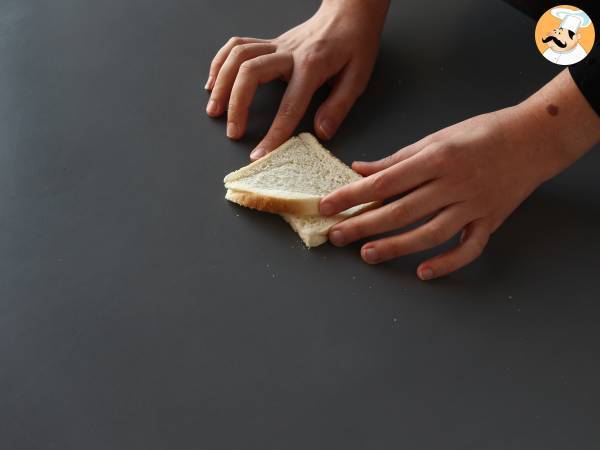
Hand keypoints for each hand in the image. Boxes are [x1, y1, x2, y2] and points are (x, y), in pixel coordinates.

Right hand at [205, 0, 388, 159]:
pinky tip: (213, 83)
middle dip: (237, 105)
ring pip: (238, 56)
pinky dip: (220, 63)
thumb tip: (321, 133)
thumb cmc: (355, 45)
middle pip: (251, 73)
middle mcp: (289, 53)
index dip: (274, 133)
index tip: (260, 154)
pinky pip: (237, 46)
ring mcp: (276, 45)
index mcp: (312, 66)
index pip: (290, 105)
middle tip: (233, 131)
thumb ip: (339, 105)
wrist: (348, 12)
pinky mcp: (269, 42)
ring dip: (221, 83)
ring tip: (214, 109)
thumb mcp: (358, 77)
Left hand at [319, 70, 599, 279]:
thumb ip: (397, 158)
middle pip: (400, 211)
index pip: (385, 182)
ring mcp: (473, 205)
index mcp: (436, 157)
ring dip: (395, 246)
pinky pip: (468, 249)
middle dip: (363, 225)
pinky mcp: (490, 221)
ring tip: (367, 255)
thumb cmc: (482, 132)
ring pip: (429, 233)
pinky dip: (446, 263)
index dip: (352, 196)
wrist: (535, 138)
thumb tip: (360, 170)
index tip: (326, 206)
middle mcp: (453, 183)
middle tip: (337, 236)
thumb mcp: (437, 137)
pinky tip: (421, 272)